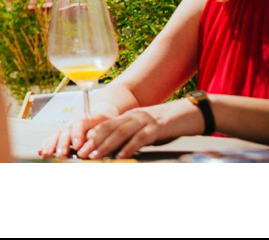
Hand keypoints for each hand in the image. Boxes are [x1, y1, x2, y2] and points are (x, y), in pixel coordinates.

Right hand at [38, 112, 112, 158]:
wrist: (98, 115)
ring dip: (51, 145)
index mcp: (85, 118)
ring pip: (57, 135)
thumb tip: (93, 145)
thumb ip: (97, 134)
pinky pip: (52, 138)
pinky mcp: (61, 134)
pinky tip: (40, 151)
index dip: (77, 135)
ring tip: (46, 154)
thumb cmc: (103, 122)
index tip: (77, 146)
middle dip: (63, 143)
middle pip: (65, 131)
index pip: (80, 124)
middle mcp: (72, 122)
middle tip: (61, 154)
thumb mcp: (105, 125)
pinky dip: (46, 144)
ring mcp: (65, 128)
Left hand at [69, 99, 199, 159]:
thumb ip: (131, 136)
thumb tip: (116, 151)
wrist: (189, 112)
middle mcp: (134, 116)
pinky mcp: (157, 127)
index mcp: (129, 116)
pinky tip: (121, 155)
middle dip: (93, 141)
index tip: (80, 147)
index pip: (106, 125)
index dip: (92, 136)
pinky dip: (130, 146)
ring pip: (121, 132)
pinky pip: (141, 137)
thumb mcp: (145, 129)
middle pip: (110, 128)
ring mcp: (145, 120)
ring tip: (95, 155)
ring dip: (106, 145)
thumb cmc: (166, 124)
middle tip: (82, 153)